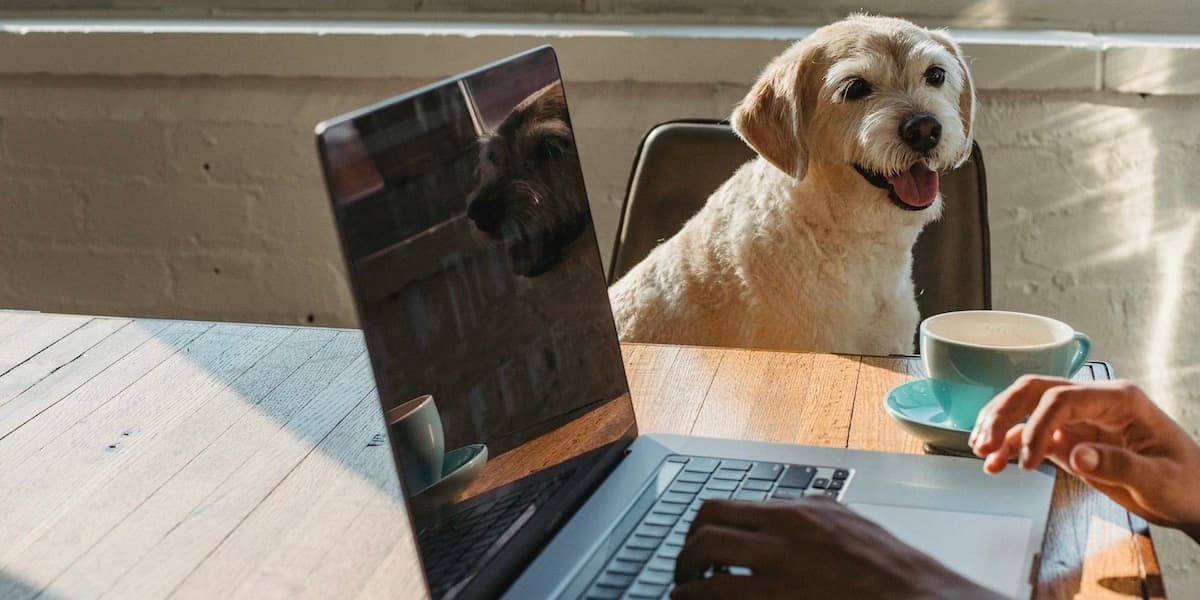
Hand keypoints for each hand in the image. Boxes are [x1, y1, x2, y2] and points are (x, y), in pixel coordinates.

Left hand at [671, 497, 1000, 599]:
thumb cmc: (896, 577)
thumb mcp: (852, 528)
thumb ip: (814, 519)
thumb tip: (786, 517)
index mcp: (801, 512)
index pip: (727, 507)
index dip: (702, 529)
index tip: (696, 546)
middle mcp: (784, 531)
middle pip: (707, 527)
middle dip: (687, 552)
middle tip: (684, 573)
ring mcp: (780, 565)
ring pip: (705, 558)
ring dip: (685, 578)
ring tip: (683, 593)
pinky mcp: (775, 598)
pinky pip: (717, 595)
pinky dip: (697, 599)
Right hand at [971, 376, 1199, 537]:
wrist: (1195, 498)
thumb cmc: (1187, 484)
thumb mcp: (1161, 479)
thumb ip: (1120, 465)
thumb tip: (1076, 454)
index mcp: (1118, 400)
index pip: (1062, 398)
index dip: (1037, 426)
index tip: (1029, 461)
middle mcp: (1093, 402)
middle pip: (1035, 392)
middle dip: (1003, 413)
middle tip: (983, 443)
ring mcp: (1079, 420)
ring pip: (1025, 408)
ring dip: (999, 426)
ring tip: (981, 452)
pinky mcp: (1070, 440)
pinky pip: (1031, 435)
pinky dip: (1009, 447)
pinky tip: (995, 463)